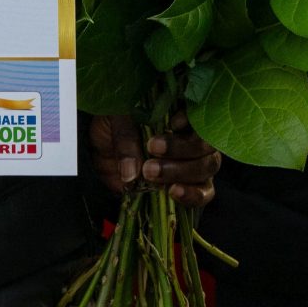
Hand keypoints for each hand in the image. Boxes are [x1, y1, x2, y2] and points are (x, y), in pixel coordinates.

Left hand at [87, 112, 220, 206]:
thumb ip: (125, 141)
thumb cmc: (113, 126)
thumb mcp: (115, 122)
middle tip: (152, 150)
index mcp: (180, 111)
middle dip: (181, 149)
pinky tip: (173, 192)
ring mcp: (194, 162)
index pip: (201, 113)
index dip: (191, 120)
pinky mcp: (189, 185)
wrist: (101, 152)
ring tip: (152, 173)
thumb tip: (132, 172)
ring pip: (207, 167)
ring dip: (182, 172)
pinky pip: (203, 193)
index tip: (172, 124)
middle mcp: (193, 136)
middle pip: (206, 143)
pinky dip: (192, 195)